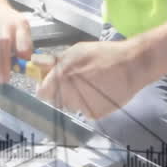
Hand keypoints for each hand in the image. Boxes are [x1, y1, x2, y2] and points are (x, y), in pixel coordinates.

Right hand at [0, 0, 32, 84]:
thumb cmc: (5, 19)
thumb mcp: (20, 27)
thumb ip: (24, 45)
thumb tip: (26, 64)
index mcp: (19, 22)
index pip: (23, 36)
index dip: (23, 51)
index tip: (22, 64)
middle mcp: (2, 21)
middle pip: (2, 44)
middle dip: (3, 65)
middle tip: (4, 78)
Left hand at [35, 39, 153, 119]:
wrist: (132, 66)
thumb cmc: (104, 54)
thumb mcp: (77, 51)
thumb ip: (55, 60)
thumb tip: (35, 62)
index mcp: (61, 78)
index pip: (41, 92)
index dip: (46, 85)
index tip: (52, 81)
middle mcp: (69, 95)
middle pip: (57, 99)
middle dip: (62, 90)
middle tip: (77, 79)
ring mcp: (82, 107)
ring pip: (71, 105)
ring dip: (76, 97)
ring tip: (92, 83)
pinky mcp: (94, 114)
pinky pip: (86, 109)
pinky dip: (90, 102)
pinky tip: (101, 91)